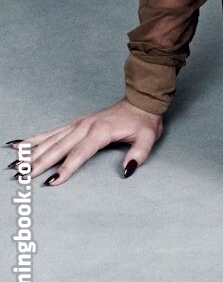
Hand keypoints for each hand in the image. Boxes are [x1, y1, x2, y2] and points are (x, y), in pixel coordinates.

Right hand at [9, 99, 163, 185]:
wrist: (141, 100)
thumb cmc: (144, 121)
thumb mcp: (149, 137)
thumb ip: (139, 154)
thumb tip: (127, 170)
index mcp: (100, 131)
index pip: (79, 153)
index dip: (66, 168)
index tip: (52, 181)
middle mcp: (84, 126)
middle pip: (58, 148)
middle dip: (38, 164)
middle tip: (21, 177)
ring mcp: (77, 124)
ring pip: (49, 140)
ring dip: (31, 153)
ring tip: (14, 165)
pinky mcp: (74, 123)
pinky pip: (50, 132)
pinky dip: (32, 139)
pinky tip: (17, 145)